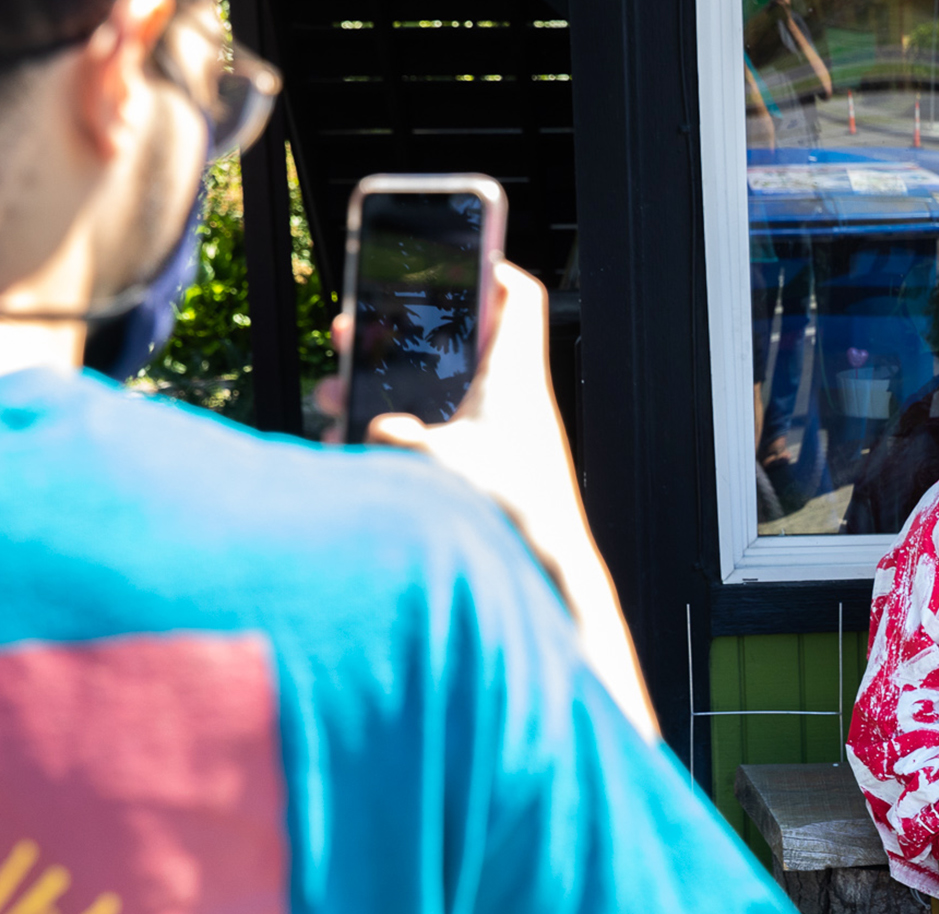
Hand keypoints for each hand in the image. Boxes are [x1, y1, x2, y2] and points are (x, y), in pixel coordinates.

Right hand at [315, 262, 657, 737]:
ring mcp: (505, 442)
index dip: (488, 267)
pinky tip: (360, 456)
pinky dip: (401, 440)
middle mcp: (514, 405)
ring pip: (438, 396)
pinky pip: (439, 441)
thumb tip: (375, 430)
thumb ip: (393, 433)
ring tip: (336, 399)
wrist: (548, 579)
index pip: (517, 298)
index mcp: (513, 379)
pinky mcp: (492, 478)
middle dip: (398, 337)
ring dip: (387, 393)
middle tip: (354, 333)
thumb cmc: (510, 517)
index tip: (454, 255)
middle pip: (456, 347)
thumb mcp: (434, 461)